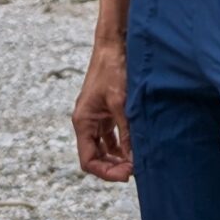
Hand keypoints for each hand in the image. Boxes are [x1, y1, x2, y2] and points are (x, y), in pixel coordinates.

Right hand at [73, 42, 132, 181]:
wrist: (114, 45)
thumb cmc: (114, 70)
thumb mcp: (122, 104)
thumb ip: (127, 133)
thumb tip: (134, 160)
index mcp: (83, 121)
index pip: (88, 161)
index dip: (106, 172)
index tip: (127, 174)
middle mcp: (86, 122)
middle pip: (95, 157)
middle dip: (113, 167)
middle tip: (135, 170)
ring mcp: (96, 117)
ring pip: (103, 148)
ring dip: (118, 158)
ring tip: (136, 163)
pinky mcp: (106, 111)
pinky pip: (111, 136)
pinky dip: (121, 145)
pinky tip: (136, 149)